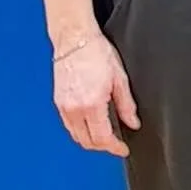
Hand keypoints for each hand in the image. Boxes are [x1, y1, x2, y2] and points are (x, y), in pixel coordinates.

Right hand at [53, 33, 139, 156]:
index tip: (123, 149)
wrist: (75, 40)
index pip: (102, 138)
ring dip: (90, 140)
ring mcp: (63, 106)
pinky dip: (80, 130)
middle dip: (102, 146)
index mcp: (91, 104)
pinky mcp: (58, 101)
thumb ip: (127, 105)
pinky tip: (91, 124)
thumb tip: (133, 122)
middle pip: (86, 141)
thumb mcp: (120, 79)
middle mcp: (74, 108)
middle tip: (116, 143)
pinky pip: (68, 125)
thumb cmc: (97, 53)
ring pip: (76, 135)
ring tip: (106, 135)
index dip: (114, 148)